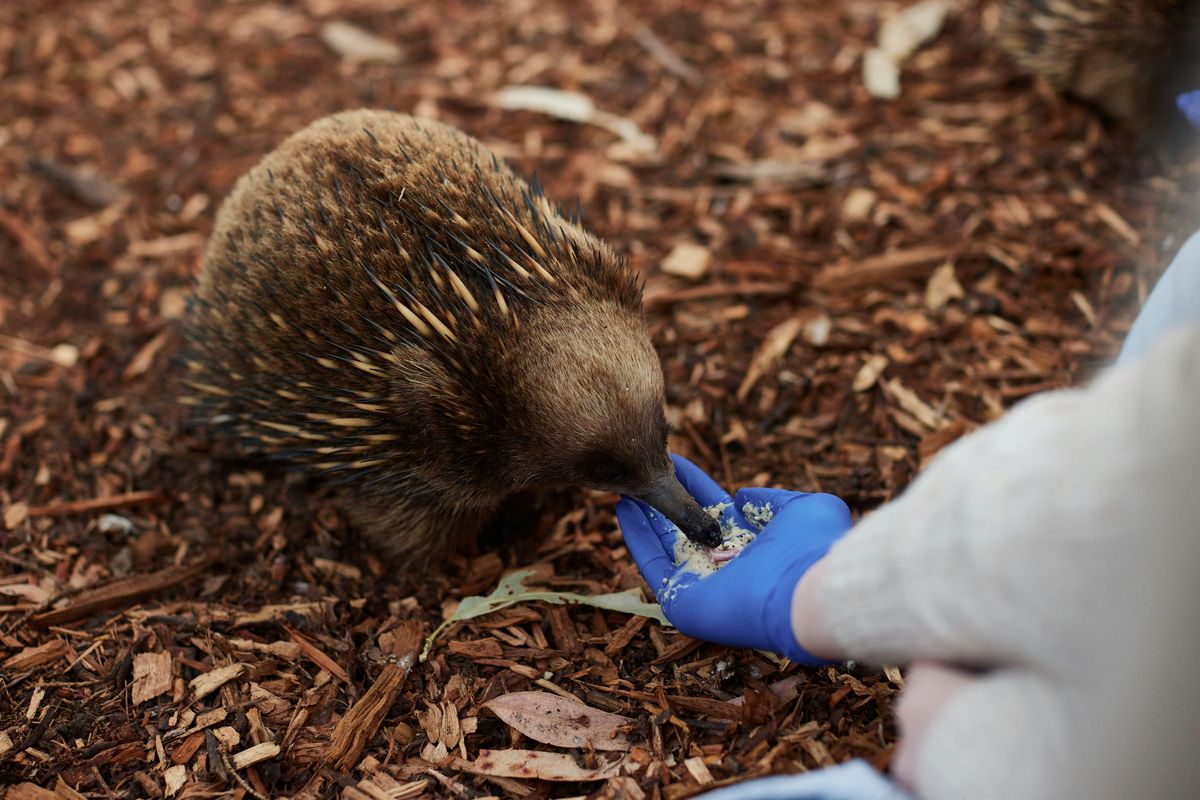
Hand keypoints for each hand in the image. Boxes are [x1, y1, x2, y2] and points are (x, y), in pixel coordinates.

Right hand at [616, 455, 851, 662]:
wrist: (810, 593)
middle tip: (642, 472)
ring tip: (626, 485)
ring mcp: (703, 585)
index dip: (694, 485)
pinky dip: (637, 539)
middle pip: (685, 527)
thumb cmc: (812, 549)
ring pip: (665, 545)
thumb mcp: (802, 509)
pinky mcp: (682, 602)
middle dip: (663, 500)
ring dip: (644, 516)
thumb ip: (771, 499)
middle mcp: (727, 565)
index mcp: (754, 545)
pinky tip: (624, 509)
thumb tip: (743, 497)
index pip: (715, 510)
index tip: (674, 460)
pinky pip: (653, 567)